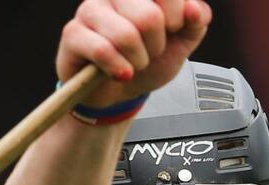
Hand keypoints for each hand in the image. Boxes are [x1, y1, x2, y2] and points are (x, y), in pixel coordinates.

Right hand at [56, 0, 211, 107]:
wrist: (120, 92)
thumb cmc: (148, 61)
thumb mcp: (181, 44)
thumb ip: (196, 23)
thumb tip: (193, 8)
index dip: (176, 19)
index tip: (169, 31)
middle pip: (149, 17)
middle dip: (155, 46)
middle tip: (148, 52)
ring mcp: (90, 9)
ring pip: (125, 35)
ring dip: (137, 61)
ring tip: (131, 63)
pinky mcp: (72, 33)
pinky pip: (102, 51)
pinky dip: (118, 69)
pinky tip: (119, 73)